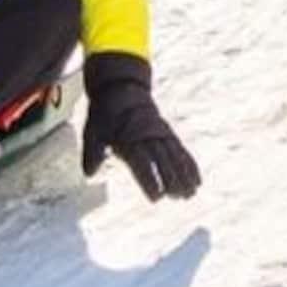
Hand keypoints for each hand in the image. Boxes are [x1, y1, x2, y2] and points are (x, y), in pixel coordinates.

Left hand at [79, 52, 199, 200]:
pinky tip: (197, 180)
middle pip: (163, 161)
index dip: (150, 180)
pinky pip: (181, 150)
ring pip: (175, 156)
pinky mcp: (167, 134)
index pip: (142, 162)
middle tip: (179, 197)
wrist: (121, 88)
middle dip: (172, 180)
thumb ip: (93, 153)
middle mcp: (148, 137)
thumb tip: (89, 173)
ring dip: (184, 175)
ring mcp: (160, 134)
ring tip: (191, 193)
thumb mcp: (93, 132)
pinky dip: (189, 165)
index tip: (157, 197)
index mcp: (128, 139)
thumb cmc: (105, 116)